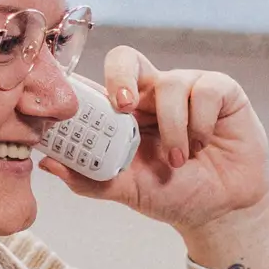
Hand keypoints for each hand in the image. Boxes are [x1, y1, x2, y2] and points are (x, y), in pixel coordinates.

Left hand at [44, 47, 268, 268]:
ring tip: (178, 160)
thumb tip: (46, 164)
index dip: (87, 86)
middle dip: (120, 77)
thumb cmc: (172, 193)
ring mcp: (188, 87)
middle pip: (126, 58)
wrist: (220, 210)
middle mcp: (153, 92)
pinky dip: (201, 122)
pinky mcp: (222, 91)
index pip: (98, 82)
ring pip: (171, 83)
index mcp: (125, 111)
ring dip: (173, 127)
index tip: (78, 111)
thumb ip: (90, 179)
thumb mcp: (127, 190)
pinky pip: (207, 89)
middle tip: (123, 106)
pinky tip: (202, 144)